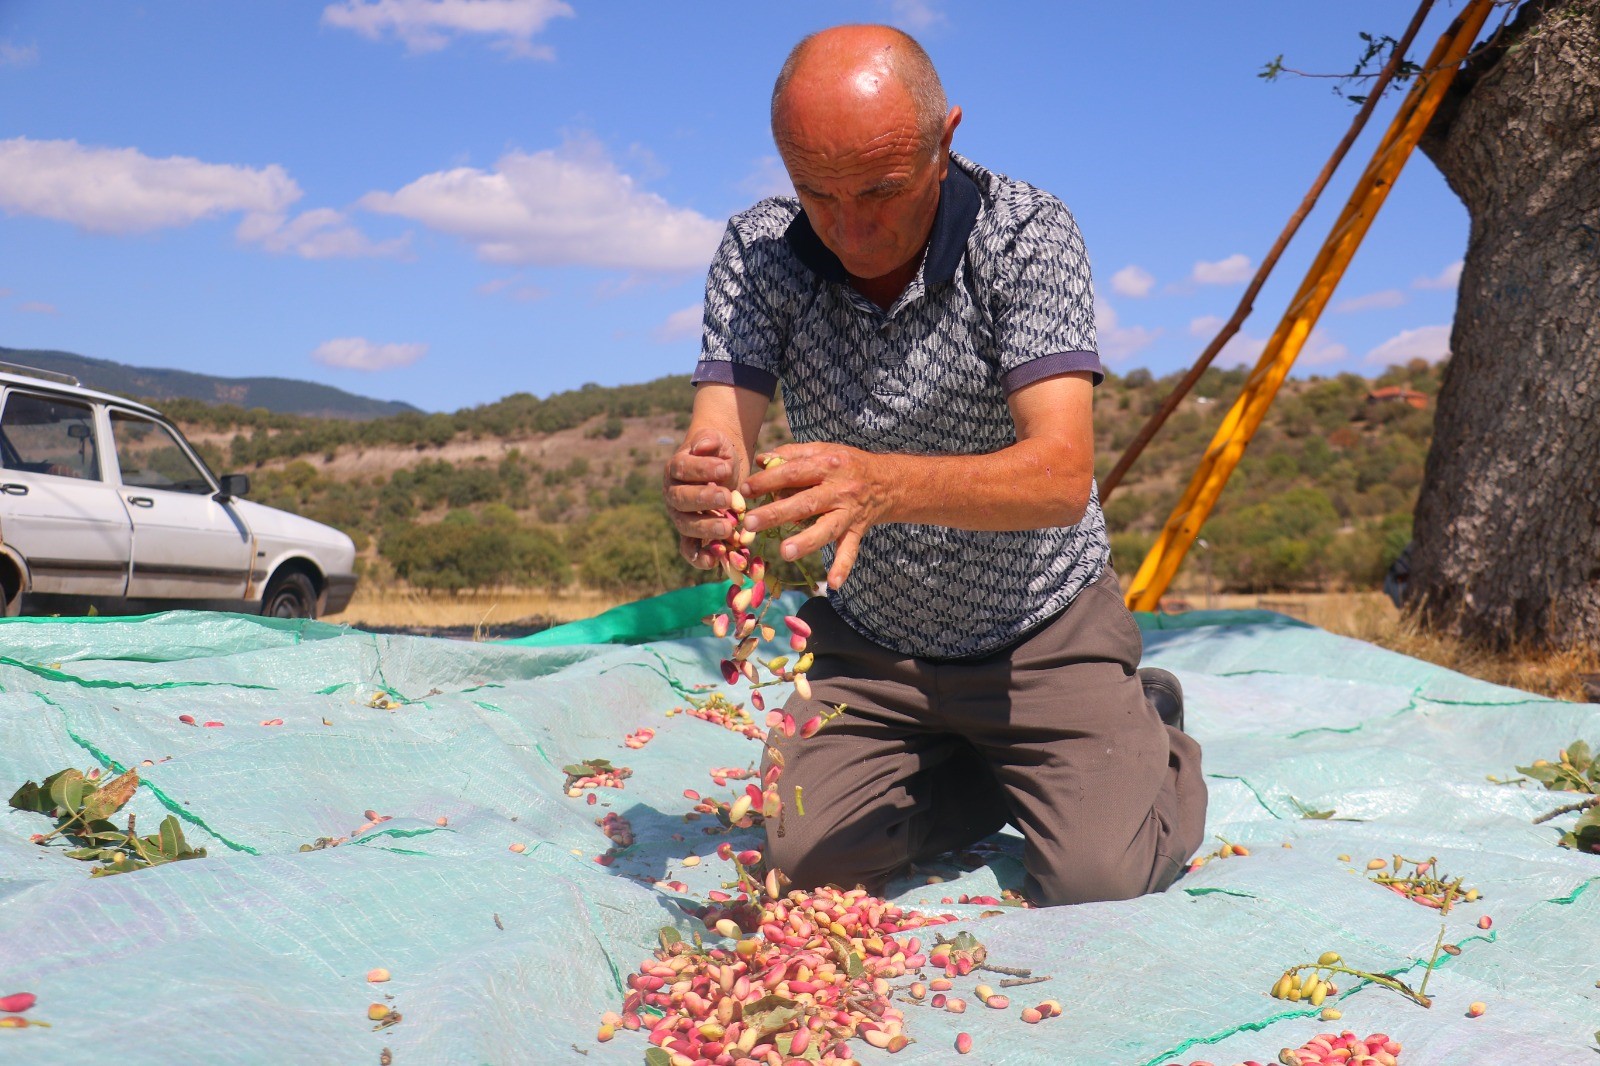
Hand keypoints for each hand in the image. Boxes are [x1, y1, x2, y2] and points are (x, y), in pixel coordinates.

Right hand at [663, 428, 741, 567]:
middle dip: (704, 500)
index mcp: (676, 468)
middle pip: (681, 500)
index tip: (725, 469)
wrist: (724, 468)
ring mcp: (681, 516)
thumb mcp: (718, 441)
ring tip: (729, 529)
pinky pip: (689, 548)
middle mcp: (673, 493)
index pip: (683, 469)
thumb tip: (703, 444)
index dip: (702, 469)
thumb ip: (710, 440)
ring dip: (706, 529)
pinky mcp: (691, 534)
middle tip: (727, 498)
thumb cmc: (719, 453)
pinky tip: (714, 561)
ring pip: (686, 525)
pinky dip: (699, 557)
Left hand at [738, 442, 893, 589]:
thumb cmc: (846, 464)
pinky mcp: (857, 530)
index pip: (793, 472)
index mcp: (826, 465)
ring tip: (785, 552)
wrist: (888, 481)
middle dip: (777, 513)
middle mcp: (839, 490)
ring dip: (807, 541)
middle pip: (806, 503)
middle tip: (751, 523)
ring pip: (827, 528)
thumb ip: (791, 454)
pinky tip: (832, 583)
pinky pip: (850, 550)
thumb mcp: (823, 450)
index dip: (768, 481)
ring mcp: (848, 512)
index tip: (744, 490)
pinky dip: (843, 566)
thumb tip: (760, 461)